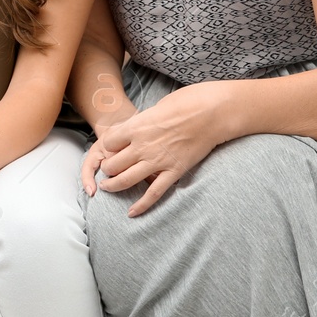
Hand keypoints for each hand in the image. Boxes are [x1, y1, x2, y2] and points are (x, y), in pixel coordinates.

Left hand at [82, 80, 233, 216]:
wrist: (210, 114)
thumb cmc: (185, 104)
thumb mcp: (156, 107)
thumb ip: (143, 122)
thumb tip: (136, 128)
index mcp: (136, 127)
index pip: (109, 143)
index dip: (107, 147)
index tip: (110, 149)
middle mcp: (142, 146)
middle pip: (113, 164)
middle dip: (106, 169)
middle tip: (107, 171)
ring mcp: (157, 161)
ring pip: (126, 181)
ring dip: (113, 186)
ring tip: (107, 188)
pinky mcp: (173, 172)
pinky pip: (153, 193)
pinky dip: (141, 205)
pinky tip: (132, 212)